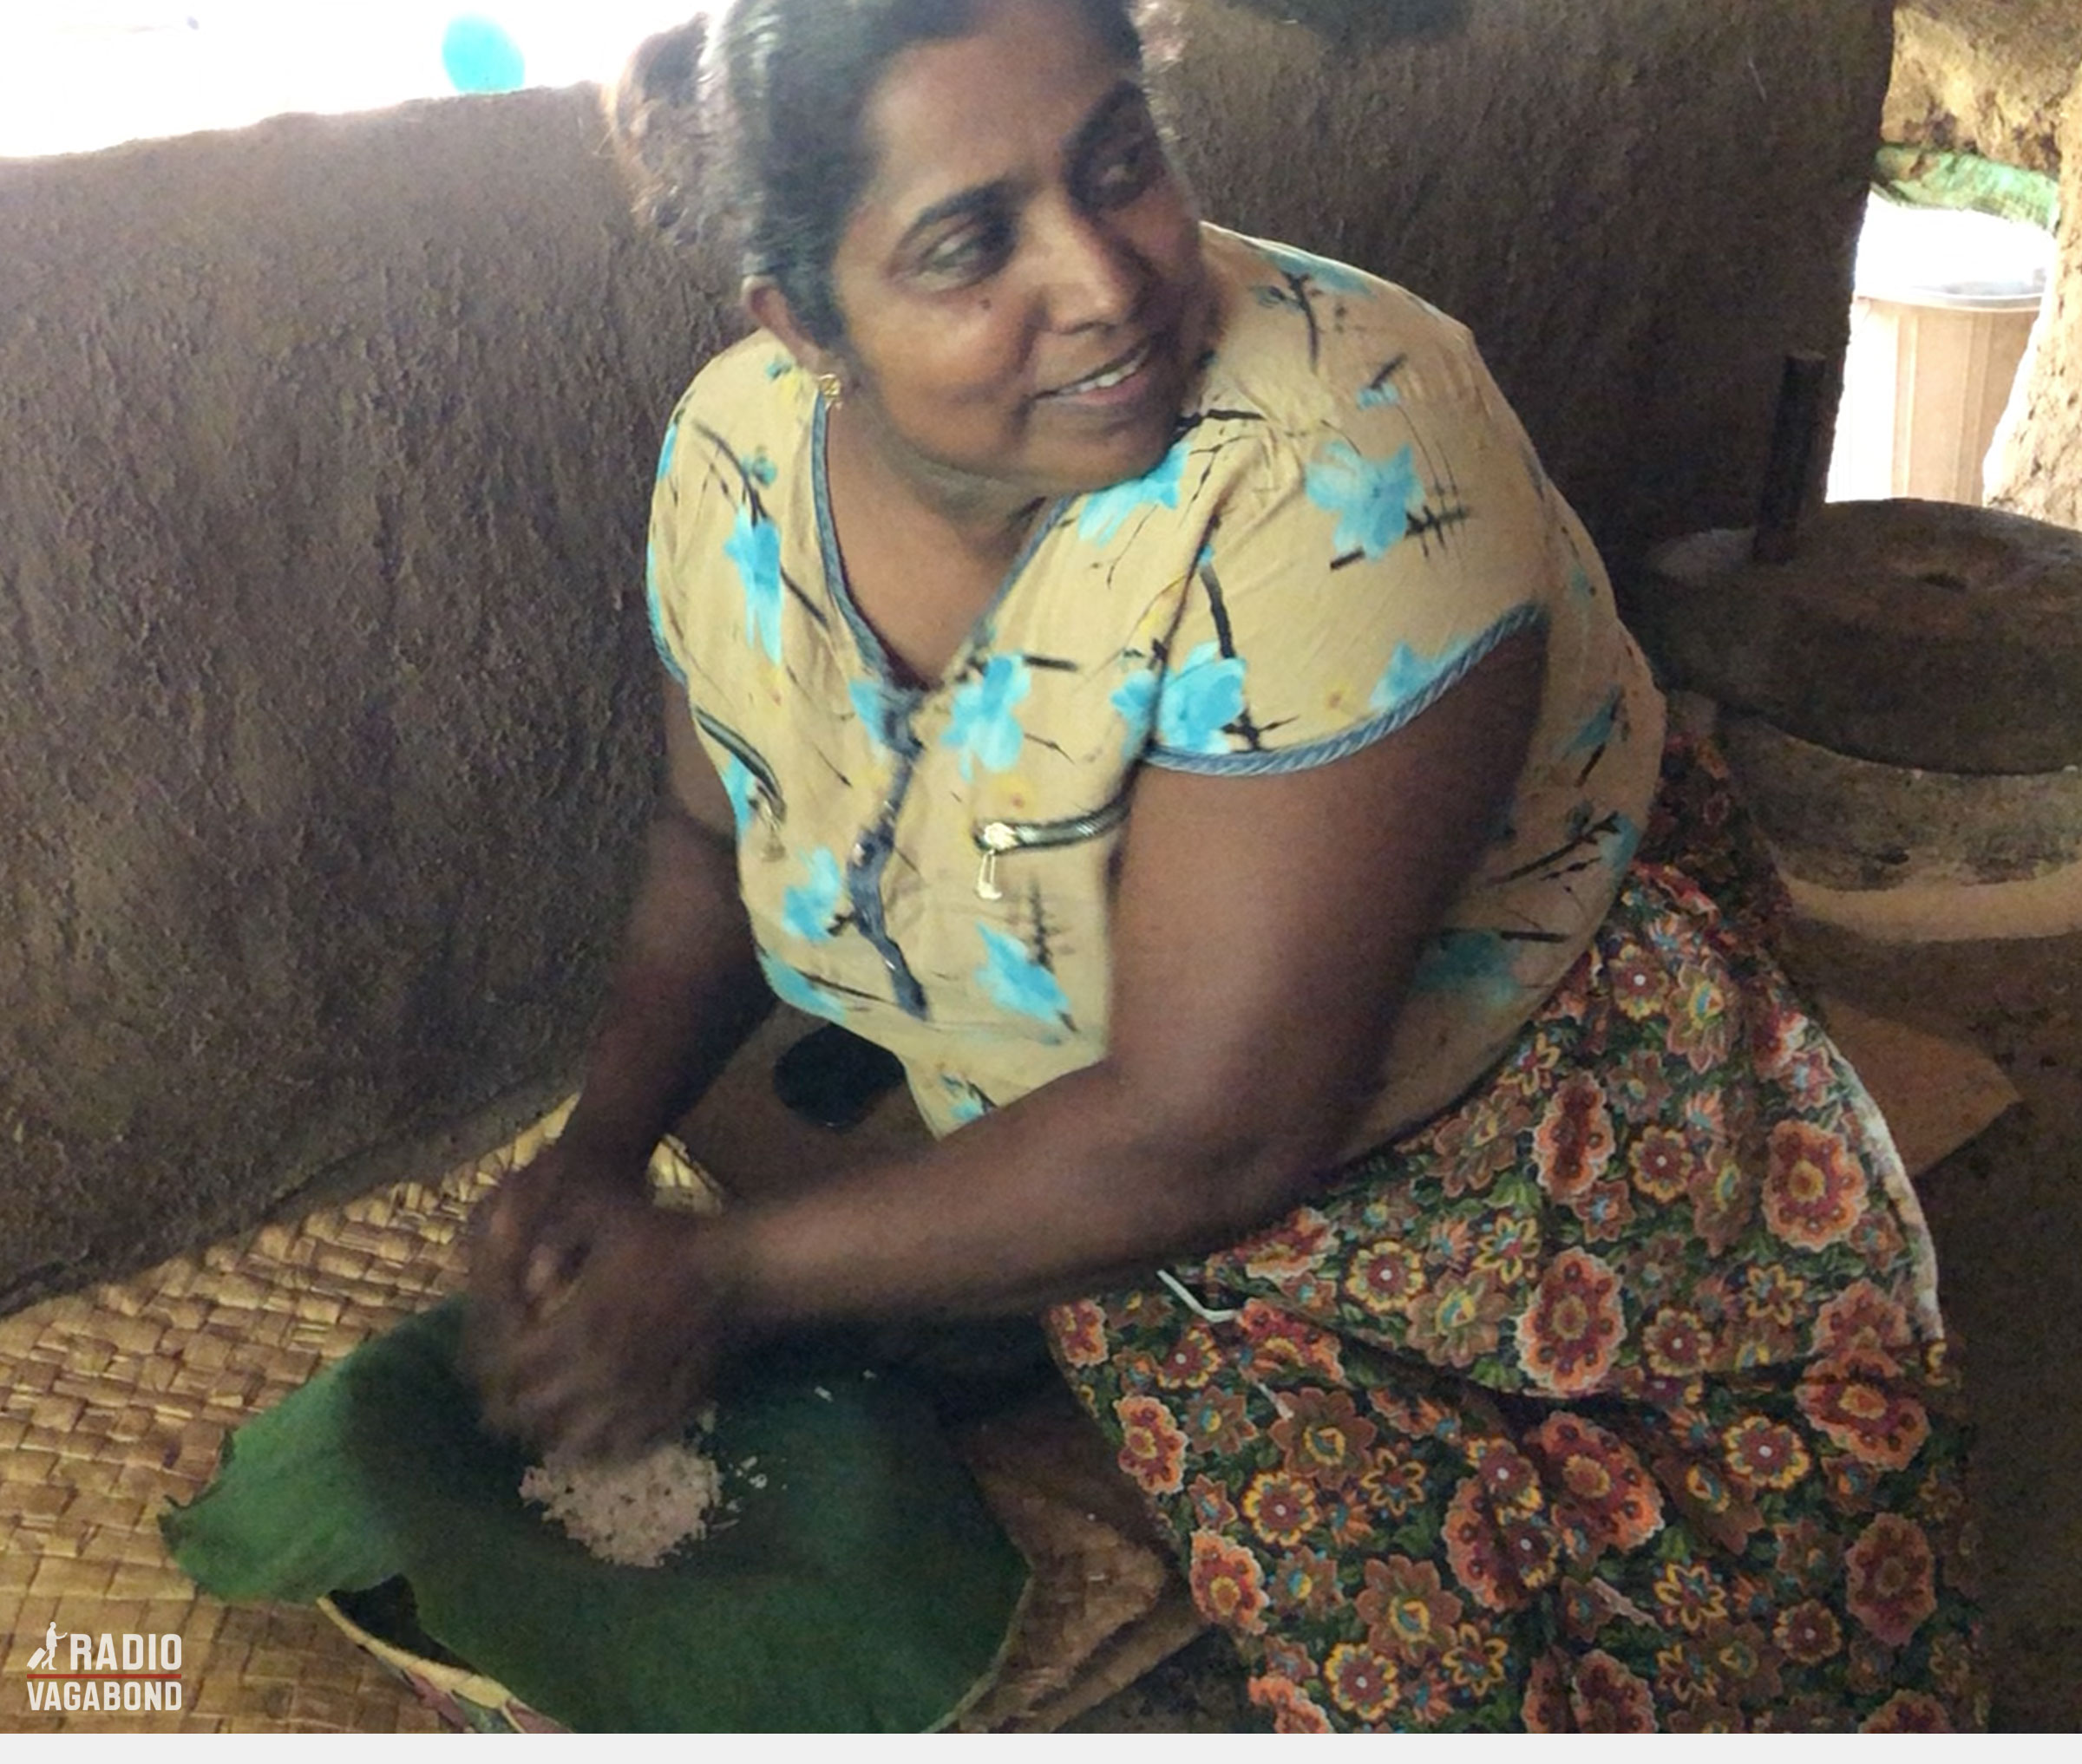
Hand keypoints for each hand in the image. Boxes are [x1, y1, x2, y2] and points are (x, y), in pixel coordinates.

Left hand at [466, 1157, 741, 1460]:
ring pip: (574, 1443)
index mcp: (576, 1328)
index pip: (509, 1367)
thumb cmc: (667, 1238)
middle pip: (532, 1413)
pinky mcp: (665, 1410)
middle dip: (511, 1406)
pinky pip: (624, 1448)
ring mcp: (634, 1398)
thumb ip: (551, 1243)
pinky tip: (597, 1434)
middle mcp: (599, 1373)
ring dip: (552, 1435)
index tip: (488, 1361)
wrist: (734, 1267)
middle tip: (506, 1396)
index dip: (489, 1368)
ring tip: (546, 1423)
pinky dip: (602, 1449)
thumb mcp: (600, 1216)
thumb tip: (526, 1286)